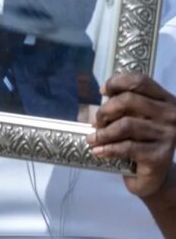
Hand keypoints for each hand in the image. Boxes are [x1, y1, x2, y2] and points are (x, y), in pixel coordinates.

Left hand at [87, 73, 175, 197]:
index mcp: (164, 100)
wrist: (155, 177)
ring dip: (103, 133)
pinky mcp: (161, 155)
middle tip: (96, 122)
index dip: (117, 82)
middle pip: (129, 100)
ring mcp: (168, 135)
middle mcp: (171, 114)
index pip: (140, 81)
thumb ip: (120, 108)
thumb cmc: (141, 142)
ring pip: (126, 124)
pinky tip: (98, 151)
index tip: (102, 91)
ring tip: (92, 139)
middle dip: (105, 110)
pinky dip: (108, 148)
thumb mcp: (134, 119)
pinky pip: (127, 147)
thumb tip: (91, 107)